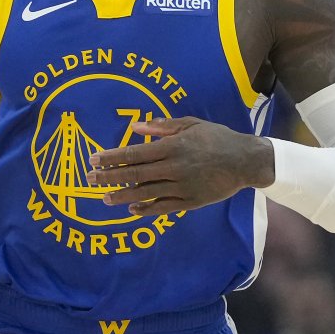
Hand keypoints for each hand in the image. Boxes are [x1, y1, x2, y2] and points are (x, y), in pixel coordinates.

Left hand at [89, 117, 273, 216]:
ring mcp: (182, 186)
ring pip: (146, 193)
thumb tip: (136, 127)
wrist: (245, 161)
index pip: (135, 153)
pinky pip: (164, 207)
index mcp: (173, 146)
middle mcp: (174, 167)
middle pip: (135, 174)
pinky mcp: (190, 201)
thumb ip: (163, 126)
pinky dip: (147, 209)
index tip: (94, 158)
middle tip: (89, 178)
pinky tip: (132, 209)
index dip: (113, 156)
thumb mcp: (191, 124)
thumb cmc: (217, 138)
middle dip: (109, 176)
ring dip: (122, 195)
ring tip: (104, 197)